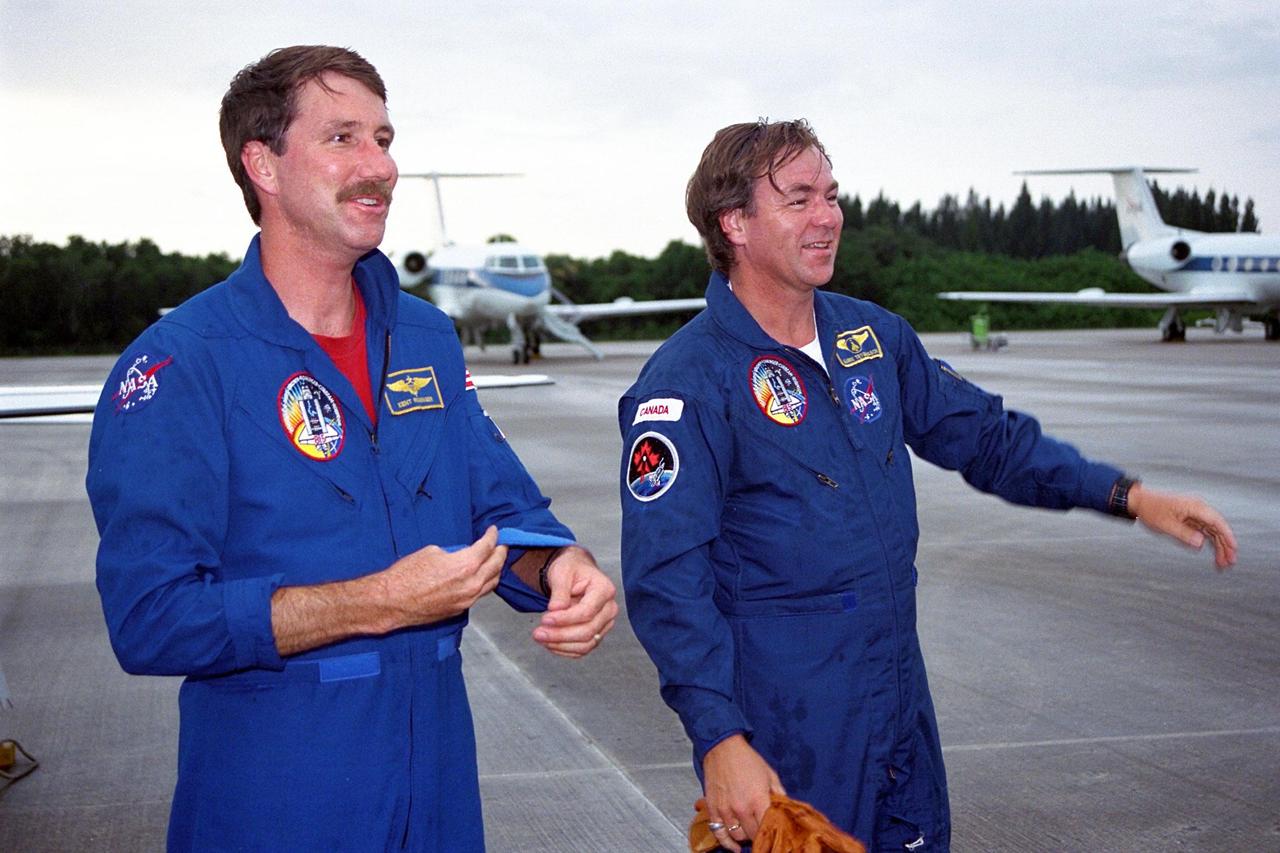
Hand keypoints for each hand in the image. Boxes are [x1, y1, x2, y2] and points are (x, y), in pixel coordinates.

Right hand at [379, 526, 507, 627]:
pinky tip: (481, 577)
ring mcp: (467, 600)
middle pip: (496, 566)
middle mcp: (471, 584)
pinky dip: (484, 583)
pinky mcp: (459, 610)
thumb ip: (453, 553)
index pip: (488, 547)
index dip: (493, 536)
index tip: (494, 531)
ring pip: (492, 583)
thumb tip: (460, 554)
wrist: (392, 601)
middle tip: (501, 544)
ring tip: (495, 560)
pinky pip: (479, 595)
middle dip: (501, 552)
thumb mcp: (432, 552)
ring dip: (496, 570)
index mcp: (466, 565)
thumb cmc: (406, 575)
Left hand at [531, 546, 617, 657]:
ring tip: (541, 638)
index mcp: (604, 589)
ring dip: (561, 645)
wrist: (574, 573)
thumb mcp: (562, 572)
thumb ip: (560, 591)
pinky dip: (565, 649)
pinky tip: (550, 643)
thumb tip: (555, 610)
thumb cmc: (571, 569)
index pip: (587, 612)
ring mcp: (604, 623)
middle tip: (538, 633)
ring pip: (586, 644)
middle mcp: (609, 608)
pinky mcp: (597, 633)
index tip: (545, 619)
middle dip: (560, 635)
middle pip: (588, 631)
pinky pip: (583, 649)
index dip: (565, 619)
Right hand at [701, 734, 785, 851]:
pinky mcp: (713, 809)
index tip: (775, 834)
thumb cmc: (747, 759)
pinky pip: (719, 833)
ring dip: (744, 838)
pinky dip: (726, 842)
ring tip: (750, 834)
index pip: (767, 828)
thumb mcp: (770, 774)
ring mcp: (725, 810)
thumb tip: (786, 808)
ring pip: (737, 837)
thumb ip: (779, 794)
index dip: (772, 833)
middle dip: (760, 836)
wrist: (723, 748)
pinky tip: (734, 847)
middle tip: (763, 832)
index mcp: (758, 799)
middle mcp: (741, 808)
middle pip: (752, 835)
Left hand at [1128, 484, 1237, 569]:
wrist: (1140, 501)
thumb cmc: (1151, 510)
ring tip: (1223, 563)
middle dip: (1225, 545)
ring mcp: (1195, 514)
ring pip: (1212, 532)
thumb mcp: (1165, 524)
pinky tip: (1214, 555)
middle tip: (1230, 562)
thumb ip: (1183, 534)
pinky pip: (1204, 532)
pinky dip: (1209, 543)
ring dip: (1219, 547)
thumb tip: (1201, 544)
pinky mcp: (1191, 519)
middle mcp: (1198, 509)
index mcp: (1194, 506)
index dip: (1227, 535)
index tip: (1233, 548)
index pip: (1216, 521)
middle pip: (1217, 528)